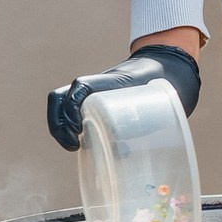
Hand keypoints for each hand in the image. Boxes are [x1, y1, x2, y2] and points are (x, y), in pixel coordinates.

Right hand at [47, 45, 200, 151]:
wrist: (163, 68)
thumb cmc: (160, 86)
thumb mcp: (156, 102)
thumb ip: (146, 122)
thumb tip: (129, 153)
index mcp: (109, 81)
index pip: (81, 86)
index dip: (71, 108)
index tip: (79, 130)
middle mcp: (95, 85)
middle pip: (60, 97)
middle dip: (58, 123)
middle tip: (73, 145)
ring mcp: (91, 91)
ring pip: (61, 102)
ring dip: (59, 125)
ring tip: (73, 146)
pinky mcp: (93, 100)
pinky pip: (70, 108)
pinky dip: (67, 124)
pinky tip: (81, 142)